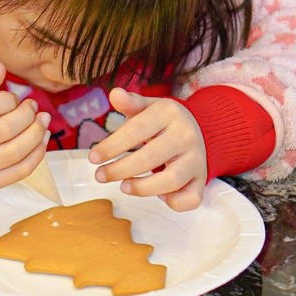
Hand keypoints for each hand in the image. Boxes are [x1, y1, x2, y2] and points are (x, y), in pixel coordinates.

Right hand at [0, 62, 50, 191]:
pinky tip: (42, 139)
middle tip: (33, 108)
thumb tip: (1, 68)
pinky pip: (19, 172)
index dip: (11, 100)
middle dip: (28, 115)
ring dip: (37, 133)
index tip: (14, 99)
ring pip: (15, 152)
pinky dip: (37, 154)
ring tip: (43, 120)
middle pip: (5, 130)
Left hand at [88, 88, 206, 210]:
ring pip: (171, 180)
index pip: (136, 130)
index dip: (111, 146)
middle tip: (100, 176)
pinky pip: (191, 198)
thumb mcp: (149, 107)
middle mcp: (186, 135)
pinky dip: (174, 202)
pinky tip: (159, 195)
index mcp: (169, 113)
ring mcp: (196, 159)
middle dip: (119, 170)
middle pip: (149, 158)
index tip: (92, 158)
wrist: (202, 129)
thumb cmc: (164, 121)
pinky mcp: (201, 179)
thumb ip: (131, 103)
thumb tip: (114, 94)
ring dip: (142, 188)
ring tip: (123, 187)